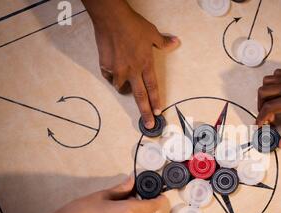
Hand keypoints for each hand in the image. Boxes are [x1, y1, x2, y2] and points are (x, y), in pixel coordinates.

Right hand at [45, 176, 168, 212]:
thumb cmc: (80, 211)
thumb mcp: (102, 195)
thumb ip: (122, 189)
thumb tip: (133, 180)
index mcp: (127, 212)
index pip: (152, 206)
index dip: (159, 200)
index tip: (161, 196)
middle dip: (144, 208)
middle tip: (132, 200)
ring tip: (115, 212)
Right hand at [87, 0, 178, 127]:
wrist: (111, 18)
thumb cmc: (133, 25)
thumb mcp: (152, 33)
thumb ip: (163, 42)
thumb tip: (175, 42)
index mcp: (145, 64)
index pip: (153, 88)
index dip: (155, 102)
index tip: (158, 113)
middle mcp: (132, 71)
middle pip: (140, 97)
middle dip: (145, 113)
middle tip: (149, 125)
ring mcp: (117, 70)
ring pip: (121, 88)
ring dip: (125, 89)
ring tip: (127, 85)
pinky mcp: (105, 66)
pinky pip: (109, 77)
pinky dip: (112, 76)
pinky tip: (113, 71)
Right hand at [257, 69, 280, 146]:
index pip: (269, 107)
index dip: (261, 118)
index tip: (259, 126)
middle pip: (263, 91)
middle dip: (260, 106)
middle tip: (268, 117)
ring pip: (268, 81)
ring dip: (265, 93)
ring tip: (272, 105)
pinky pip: (278, 74)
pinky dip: (273, 83)